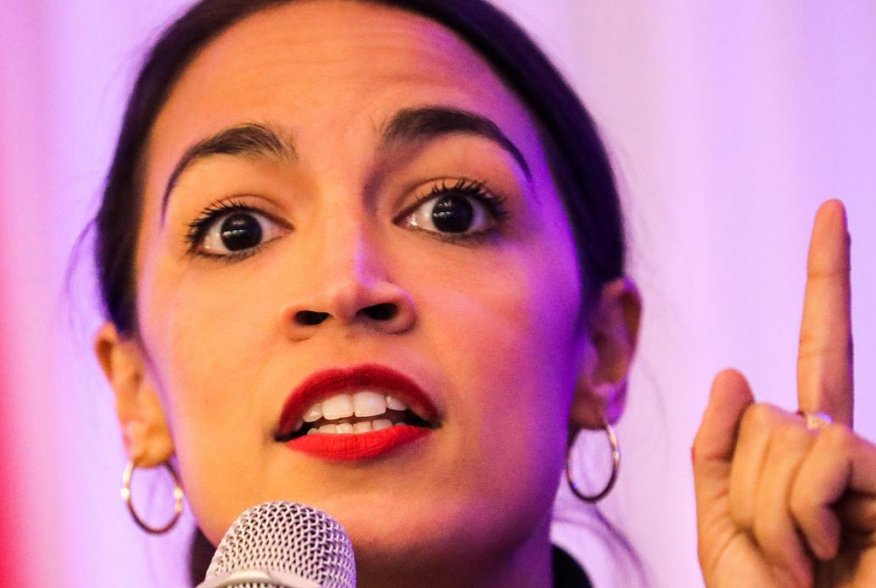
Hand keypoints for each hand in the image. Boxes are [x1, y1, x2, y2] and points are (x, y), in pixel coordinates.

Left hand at [692, 200, 875, 586]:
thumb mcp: (719, 522)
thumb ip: (718, 448)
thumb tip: (737, 368)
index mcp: (804, 446)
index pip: (818, 351)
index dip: (827, 279)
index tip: (831, 210)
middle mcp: (845, 443)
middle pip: (764, 411)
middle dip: (747, 487)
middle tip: (781, 553)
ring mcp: (873, 462)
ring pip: (787, 432)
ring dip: (772, 510)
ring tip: (803, 561)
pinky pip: (822, 456)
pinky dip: (801, 514)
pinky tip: (829, 554)